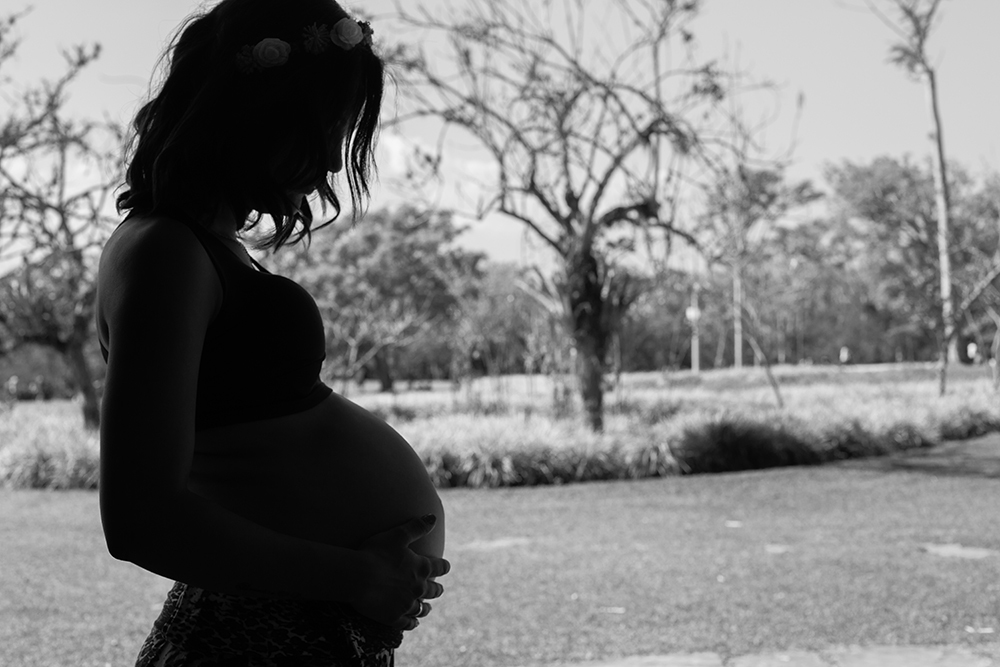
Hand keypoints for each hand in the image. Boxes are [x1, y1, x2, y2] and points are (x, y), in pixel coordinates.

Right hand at [352, 514, 450, 630]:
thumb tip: (433, 517)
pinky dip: (412, 623)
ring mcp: (407, 604)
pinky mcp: (394, 617)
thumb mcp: (398, 535)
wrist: (358, 577)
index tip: (446, 567)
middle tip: (438, 590)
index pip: (440, 567)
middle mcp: (418, 588)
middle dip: (437, 589)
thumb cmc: (376, 553)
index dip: (443, 567)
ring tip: (426, 608)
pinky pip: (408, 623)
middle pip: (434, 590)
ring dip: (426, 607)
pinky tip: (414, 623)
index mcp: (422, 567)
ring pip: (422, 609)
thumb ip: (417, 527)